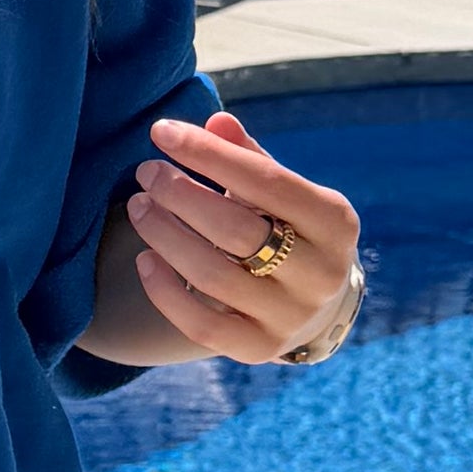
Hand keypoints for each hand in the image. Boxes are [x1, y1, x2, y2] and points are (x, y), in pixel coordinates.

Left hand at [111, 107, 363, 367]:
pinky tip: (144, 258)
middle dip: (181, 195)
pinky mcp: (259, 348)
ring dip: (165, 236)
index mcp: (334, 221)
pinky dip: (166, 291)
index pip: (265, 180)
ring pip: (213, 275)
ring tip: (138, 207)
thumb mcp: (282, 191)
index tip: (162, 132)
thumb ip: (249, 158)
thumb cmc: (290, 229)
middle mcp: (321, 273)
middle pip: (236, 230)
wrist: (315, 305)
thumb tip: (216, 123)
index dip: (209, 154)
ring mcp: (291, 316)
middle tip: (146, 172)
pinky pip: (202, 325)